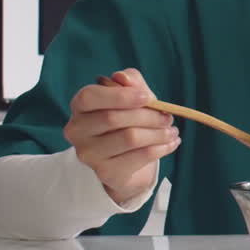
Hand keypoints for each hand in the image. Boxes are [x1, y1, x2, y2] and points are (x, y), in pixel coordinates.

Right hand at [64, 68, 179, 204]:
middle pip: (113, 118)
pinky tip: (171, 144)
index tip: (147, 97)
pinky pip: (139, 157)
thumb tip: (122, 77)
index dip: (119, 95)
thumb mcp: (131, 95)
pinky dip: (161, 148)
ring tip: (172, 131)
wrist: (124, 158)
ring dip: (158, 133)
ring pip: (130, 138)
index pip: (90, 97)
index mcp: (80, 106)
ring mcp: (89, 154)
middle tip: (168, 117)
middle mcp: (77, 130)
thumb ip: (129, 81)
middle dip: (148, 116)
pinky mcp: (105, 172)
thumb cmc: (127, 118)